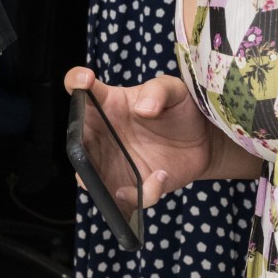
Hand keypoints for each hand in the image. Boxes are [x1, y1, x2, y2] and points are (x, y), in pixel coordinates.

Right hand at [62, 68, 221, 207]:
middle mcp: (103, 132)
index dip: (75, 81)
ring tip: (121, 183)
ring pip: (88, 177)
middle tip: (87, 151)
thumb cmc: (181, 110)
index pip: (79, 88)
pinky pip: (125, 196)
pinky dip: (141, 193)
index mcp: (107, 103)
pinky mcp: (132, 184)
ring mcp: (114, 160)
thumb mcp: (174, 90)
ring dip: (96, 183)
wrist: (204, 141)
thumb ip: (159, 91)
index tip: (85, 81)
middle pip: (74, 141)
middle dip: (76, 148)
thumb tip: (142, 110)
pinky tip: (160, 177)